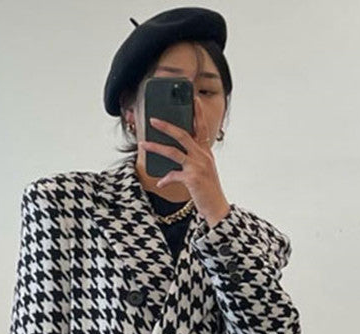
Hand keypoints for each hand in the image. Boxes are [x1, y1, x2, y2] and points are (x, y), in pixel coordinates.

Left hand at [139, 103, 230, 224]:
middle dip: (167, 126)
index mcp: (206, 152)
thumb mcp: (203, 171)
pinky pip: (173, 175)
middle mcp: (202, 156)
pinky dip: (165, 179)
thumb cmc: (208, 191)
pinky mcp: (192, 179)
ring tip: (143, 144)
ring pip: (173, 152)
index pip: (202, 128)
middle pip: (183, 135)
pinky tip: (160, 183)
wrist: (217, 208)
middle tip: (153, 120)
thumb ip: (192, 161)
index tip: (192, 98)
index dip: (197, 113)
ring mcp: (197, 166)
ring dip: (156, 147)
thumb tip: (174, 159)